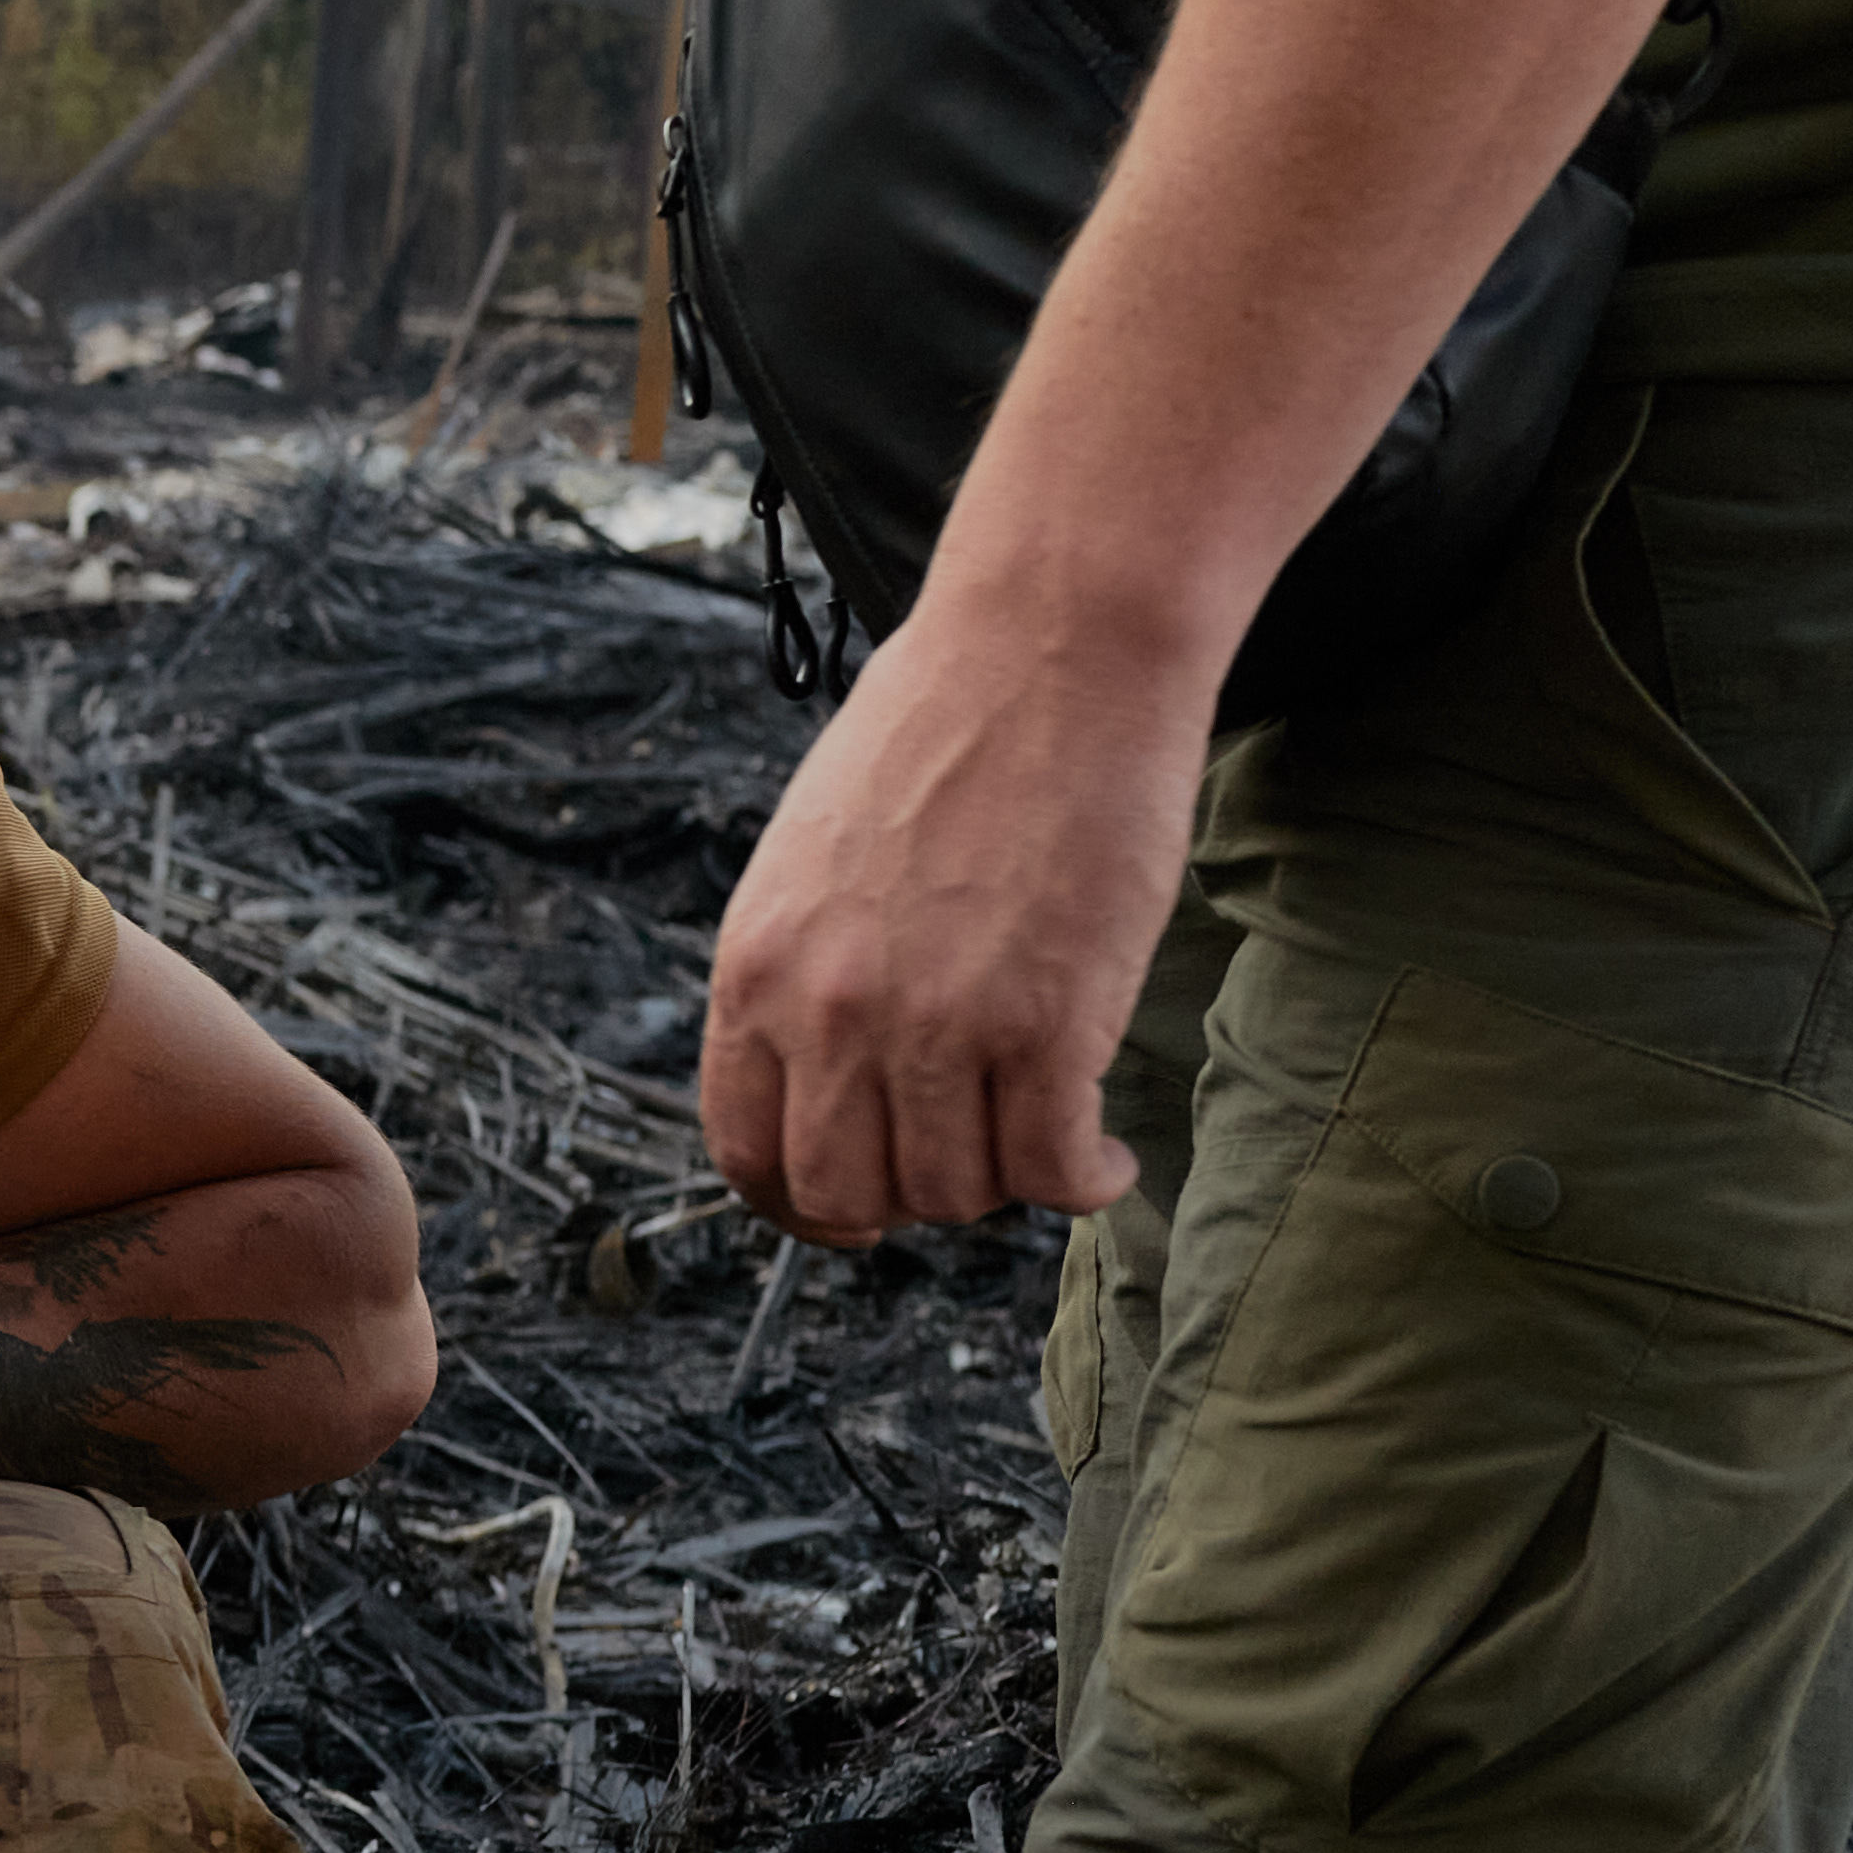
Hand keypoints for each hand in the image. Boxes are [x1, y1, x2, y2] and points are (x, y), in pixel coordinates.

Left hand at [697, 592, 1217, 1243]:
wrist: (1055, 643)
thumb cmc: (947, 728)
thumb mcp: (815, 856)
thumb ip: (807, 969)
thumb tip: (828, 1074)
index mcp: (756, 966)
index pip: (746, 1151)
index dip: (803, 1204)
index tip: (858, 1209)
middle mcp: (830, 1009)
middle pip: (849, 1193)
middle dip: (910, 1201)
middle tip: (969, 1161)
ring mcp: (937, 1022)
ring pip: (957, 1192)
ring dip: (1005, 1185)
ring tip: (1047, 1137)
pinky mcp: (1050, 1023)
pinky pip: (1054, 1169)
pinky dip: (1086, 1185)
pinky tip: (1106, 1159)